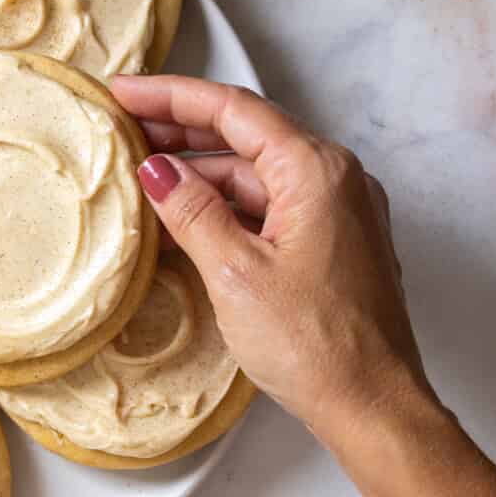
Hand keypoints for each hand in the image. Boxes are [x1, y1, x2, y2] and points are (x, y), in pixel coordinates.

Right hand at [111, 75, 435, 453]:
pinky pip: (274, 208)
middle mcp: (337, 180)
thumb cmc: (316, 345)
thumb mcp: (236, 274)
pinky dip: (230, 207)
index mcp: (316, 172)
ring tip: (144, 179)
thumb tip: (157, 170)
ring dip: (203, 176)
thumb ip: (193, 213)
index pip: (234, 110)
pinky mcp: (335, 247)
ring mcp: (340, 214)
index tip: (124, 92)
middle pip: (247, 137)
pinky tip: (190, 220)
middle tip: (123, 130)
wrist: (372, 404)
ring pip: (259, 176)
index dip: (171, 97)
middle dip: (183, 132)